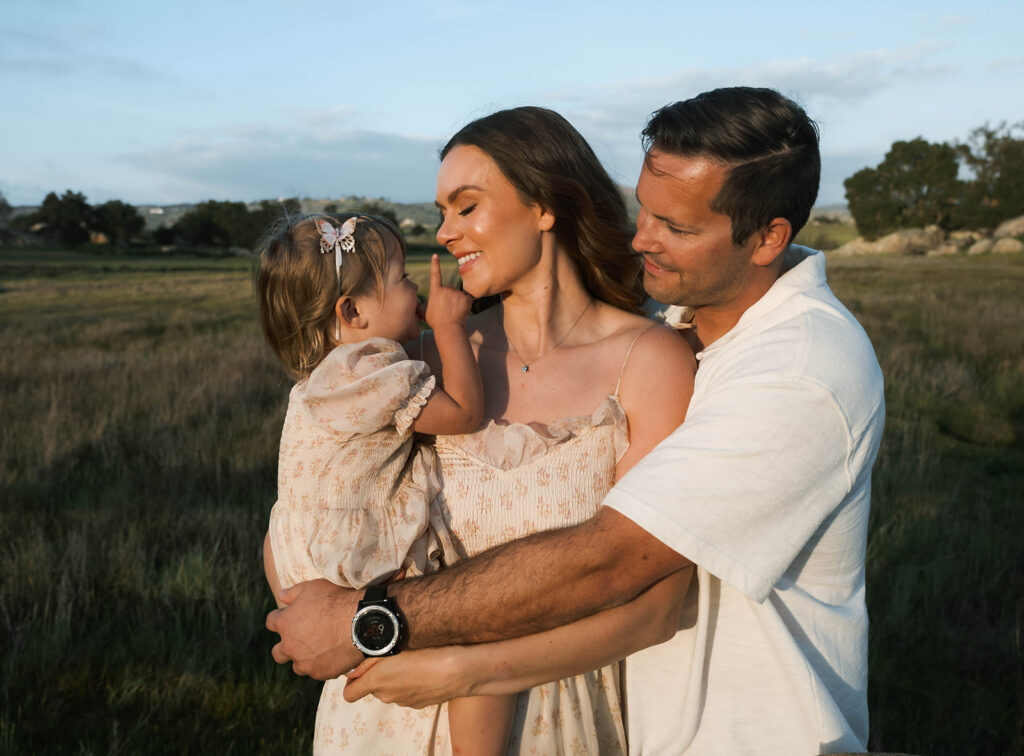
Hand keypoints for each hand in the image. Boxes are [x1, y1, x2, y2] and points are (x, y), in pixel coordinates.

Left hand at [265, 578, 361, 678]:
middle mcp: (290, 646)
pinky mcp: (320, 673)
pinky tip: (333, 654)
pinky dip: (322, 665)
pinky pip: (317, 672)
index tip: (290, 616)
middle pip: (278, 652)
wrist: (360, 621)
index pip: (271, 622)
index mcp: (285, 623)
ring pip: (297, 665)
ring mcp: (305, 662)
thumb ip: (292, 593)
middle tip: (300, 639)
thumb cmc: (336, 600)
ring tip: (319, 649)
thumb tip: (280, 595)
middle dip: (285, 646)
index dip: (280, 618)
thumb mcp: (312, 587)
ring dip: (303, 658)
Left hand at [343, 646, 474, 707]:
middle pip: (372, 688)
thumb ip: (367, 663)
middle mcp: (387, 696)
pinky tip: (424, 670)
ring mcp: (403, 702)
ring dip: (395, 678)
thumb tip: (349, 673)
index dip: (352, 681)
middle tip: (392, 656)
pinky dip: (410, 683)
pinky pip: (407, 693)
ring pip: (390, 690)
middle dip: (377, 675)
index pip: (349, 694)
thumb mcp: (393, 649)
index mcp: (376, 682)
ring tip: (411, 660)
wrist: (459, 670)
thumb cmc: (427, 652)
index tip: (360, 669)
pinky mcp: (418, 703)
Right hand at [423, 254, 472, 331]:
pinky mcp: (466, 298)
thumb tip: (416, 304)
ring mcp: (456, 293)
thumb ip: (422, 304)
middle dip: (449, 298)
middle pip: (449, 290)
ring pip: (457, 295)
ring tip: (453, 312)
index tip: (435, 255)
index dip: (435, 264)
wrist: (448, 328)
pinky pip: (467, 299)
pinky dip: (466, 304)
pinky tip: (461, 311)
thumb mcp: (424, 312)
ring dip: (456, 301)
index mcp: (435, 291)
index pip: (434, 275)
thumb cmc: (435, 321)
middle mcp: (446, 289)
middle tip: (446, 310)